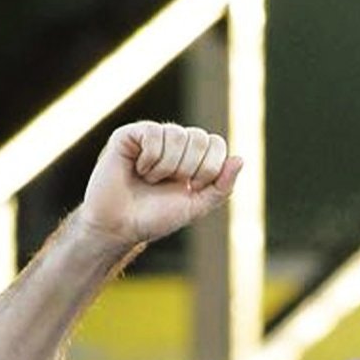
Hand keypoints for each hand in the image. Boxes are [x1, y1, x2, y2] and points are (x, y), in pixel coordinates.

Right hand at [75, 121, 241, 251]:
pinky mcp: (129, 134)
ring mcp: (151, 136)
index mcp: (192, 157)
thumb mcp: (196, 206)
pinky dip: (149, 158)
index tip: (192, 187)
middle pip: (201, 137)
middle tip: (168, 183)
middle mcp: (174, 143)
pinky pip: (154, 133)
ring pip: (178, 133)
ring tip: (150, 179)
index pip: (216, 143)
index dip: (209, 167)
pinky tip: (137, 168)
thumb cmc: (155, 217)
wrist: (119, 226)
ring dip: (167, 166)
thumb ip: (221, 186)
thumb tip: (240, 159)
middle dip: (189, 168)